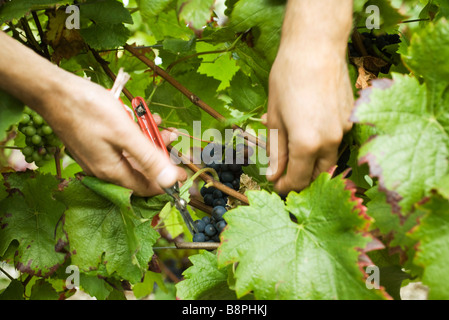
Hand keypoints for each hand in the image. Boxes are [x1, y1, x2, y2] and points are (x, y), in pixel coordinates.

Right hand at [41, 76, 186, 196]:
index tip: (184, 171)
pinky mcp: (95, 144)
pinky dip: (134, 136)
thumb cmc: (88, 109)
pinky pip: (121, 146)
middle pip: (140, 171)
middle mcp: (104, 169)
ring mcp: (98, 157)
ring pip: (132, 156)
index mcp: (112, 171)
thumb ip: (148, 158)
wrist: (53, 91)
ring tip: (160, 125)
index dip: (167, 181)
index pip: (146, 187)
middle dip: (160, 156)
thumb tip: (170, 181)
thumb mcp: (125, 133)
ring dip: (149, 142)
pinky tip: (141, 119)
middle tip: (172, 138)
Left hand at [266, 48, 353, 194]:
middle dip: (302, 178)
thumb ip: (276, 151)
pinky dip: (322, 142)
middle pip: (319, 173)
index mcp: (308, 144)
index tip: (276, 185)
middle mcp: (331, 141)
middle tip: (286, 172)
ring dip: (313, 161)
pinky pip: (337, 138)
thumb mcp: (275, 117)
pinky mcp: (352, 117)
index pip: (299, 180)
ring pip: (330, 157)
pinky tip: (307, 128)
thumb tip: (273, 175)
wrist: (316, 46)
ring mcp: (345, 129)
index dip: (286, 187)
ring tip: (294, 148)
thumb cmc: (288, 78)